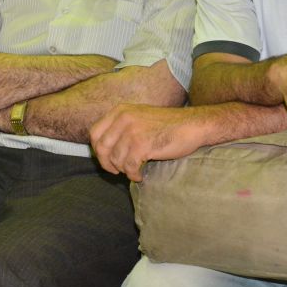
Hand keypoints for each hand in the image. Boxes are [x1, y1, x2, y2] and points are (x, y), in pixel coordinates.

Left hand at [90, 104, 204, 180]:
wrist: (192, 125)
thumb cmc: (166, 126)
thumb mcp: (138, 118)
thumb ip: (120, 128)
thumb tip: (102, 149)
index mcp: (119, 111)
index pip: (94, 133)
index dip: (97, 151)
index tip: (107, 160)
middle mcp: (123, 118)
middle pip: (101, 148)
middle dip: (107, 163)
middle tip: (117, 171)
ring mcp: (132, 130)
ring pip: (116, 159)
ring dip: (124, 170)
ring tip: (135, 171)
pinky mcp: (142, 144)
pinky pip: (129, 166)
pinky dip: (133, 175)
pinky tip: (140, 175)